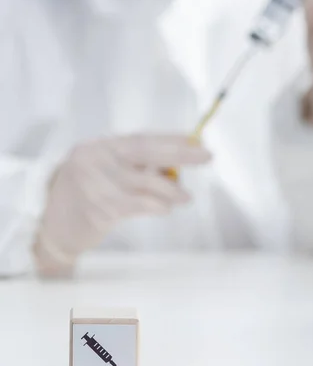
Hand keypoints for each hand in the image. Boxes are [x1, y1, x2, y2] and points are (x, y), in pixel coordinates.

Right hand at [33, 135, 210, 274]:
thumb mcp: (106, 171)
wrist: (52, 226)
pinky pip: (137, 204)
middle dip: (180, 154)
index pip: (142, 139)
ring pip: (144, 182)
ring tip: (186, 196)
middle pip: (145, 152)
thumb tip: (176, 167)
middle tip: (206, 156)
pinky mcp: (99, 208)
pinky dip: (156, 205)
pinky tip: (166, 208)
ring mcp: (96, 183)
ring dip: (171, 189)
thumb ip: (134, 167)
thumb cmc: (86, 195)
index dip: (171, 139)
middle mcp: (96, 158)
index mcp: (100, 147)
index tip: (195, 140)